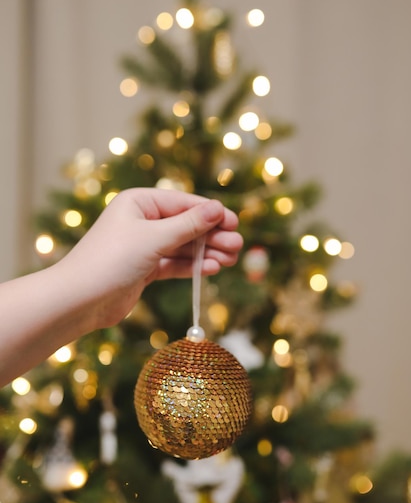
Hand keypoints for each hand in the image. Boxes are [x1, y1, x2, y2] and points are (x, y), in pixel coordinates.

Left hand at [60, 188, 242, 328]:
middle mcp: (141, 221)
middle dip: (212, 235)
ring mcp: (143, 246)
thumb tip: (217, 208)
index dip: (211, 213)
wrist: (80, 300)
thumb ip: (188, 224)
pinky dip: (192, 266)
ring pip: (182, 246)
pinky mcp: (144, 269)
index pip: (183, 203)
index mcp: (139, 202)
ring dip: (206, 252)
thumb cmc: (112, 260)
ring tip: (231, 259)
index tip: (235, 222)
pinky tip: (212, 268)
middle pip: (186, 225)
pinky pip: (174, 263)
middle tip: (237, 246)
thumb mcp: (154, 238)